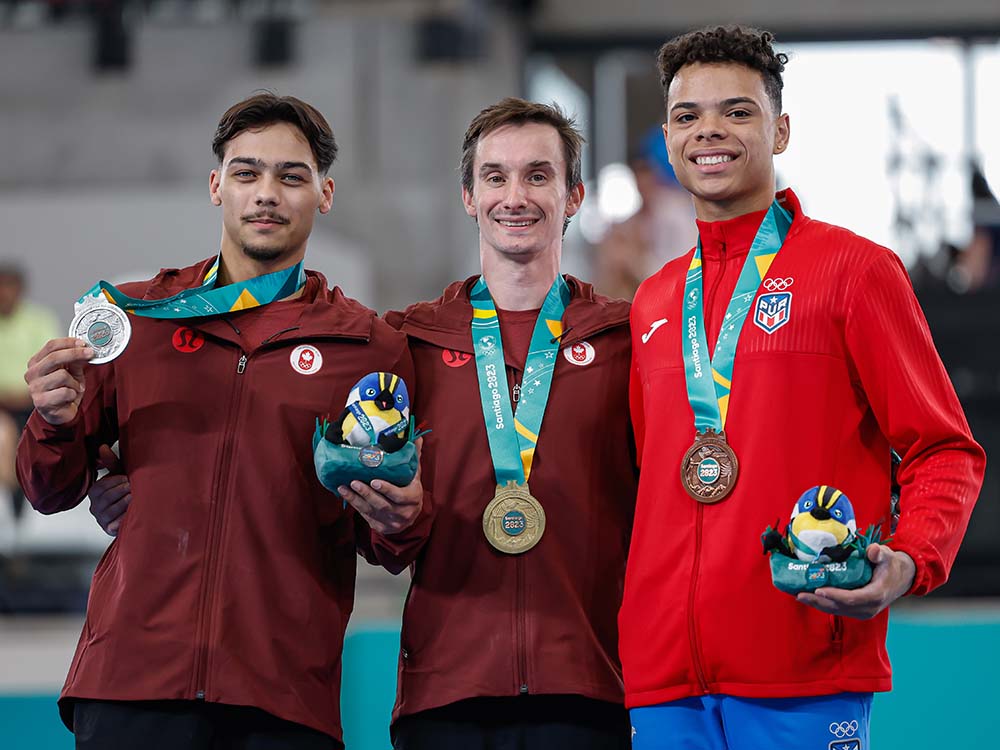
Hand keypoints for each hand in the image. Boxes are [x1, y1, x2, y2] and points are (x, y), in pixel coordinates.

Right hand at [24, 338, 93, 424]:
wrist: (60, 413)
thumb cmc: (64, 389)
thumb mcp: (72, 372)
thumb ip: (75, 360)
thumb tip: (84, 348)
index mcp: (36, 362)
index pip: (51, 346)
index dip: (68, 342)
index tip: (83, 343)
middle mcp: (32, 373)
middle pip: (54, 357)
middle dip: (75, 354)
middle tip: (90, 353)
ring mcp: (35, 387)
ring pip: (62, 375)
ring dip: (75, 382)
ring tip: (74, 387)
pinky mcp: (41, 401)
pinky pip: (65, 392)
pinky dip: (73, 394)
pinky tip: (70, 397)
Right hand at [88, 444, 130, 536]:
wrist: (136, 509)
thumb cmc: (126, 489)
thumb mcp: (119, 474)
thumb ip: (111, 462)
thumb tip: (102, 447)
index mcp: (95, 493)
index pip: (99, 487)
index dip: (112, 482)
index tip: (125, 478)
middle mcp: (95, 507)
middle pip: (104, 499)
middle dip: (119, 492)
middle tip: (131, 487)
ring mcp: (102, 519)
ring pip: (109, 512)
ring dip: (122, 504)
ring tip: (133, 497)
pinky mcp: (109, 529)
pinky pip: (114, 526)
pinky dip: (121, 520)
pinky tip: (130, 514)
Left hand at [337, 438, 423, 534]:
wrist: (410, 516)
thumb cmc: (411, 491)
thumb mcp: (415, 476)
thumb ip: (414, 458)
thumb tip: (418, 439)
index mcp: (413, 499)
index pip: (400, 496)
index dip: (387, 490)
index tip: (374, 481)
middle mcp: (403, 513)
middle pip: (383, 505)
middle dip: (367, 494)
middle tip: (354, 481)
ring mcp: (391, 522)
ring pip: (371, 511)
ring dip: (356, 499)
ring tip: (343, 487)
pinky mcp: (379, 526)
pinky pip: (365, 516)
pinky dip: (355, 505)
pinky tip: (346, 495)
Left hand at [796, 543, 915, 619]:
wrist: (902, 578)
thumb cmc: (892, 565)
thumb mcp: (888, 556)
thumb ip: (879, 554)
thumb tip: (872, 550)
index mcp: (876, 595)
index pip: (852, 598)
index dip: (834, 595)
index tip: (818, 590)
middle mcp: (868, 607)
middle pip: (839, 606)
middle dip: (818, 601)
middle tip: (799, 593)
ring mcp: (863, 611)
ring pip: (836, 610)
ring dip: (816, 604)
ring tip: (798, 595)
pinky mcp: (857, 611)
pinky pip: (838, 609)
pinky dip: (822, 604)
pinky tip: (808, 597)